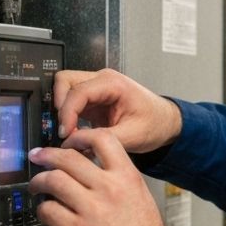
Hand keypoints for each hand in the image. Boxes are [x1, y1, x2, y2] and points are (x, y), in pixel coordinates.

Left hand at [29, 128, 173, 225]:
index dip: (80, 137)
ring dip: (39, 181)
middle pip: (68, 157)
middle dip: (47, 155)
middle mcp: (109, 189)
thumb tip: (94, 176)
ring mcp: (91, 210)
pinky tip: (46, 213)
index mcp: (128, 178)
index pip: (102, 139)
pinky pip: (49, 211)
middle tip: (39, 157)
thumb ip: (118, 184)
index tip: (69, 142)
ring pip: (53, 180)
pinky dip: (43, 210)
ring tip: (36, 185)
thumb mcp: (141, 200)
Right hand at [54, 68, 182, 152]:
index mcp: (114, 84)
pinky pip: (71, 103)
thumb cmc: (155, 123)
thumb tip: (75, 144)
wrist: (166, 123)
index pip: (78, 91)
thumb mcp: (132, 136)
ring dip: (63, 111)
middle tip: (64, 129)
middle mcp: (103, 81)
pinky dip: (68, 117)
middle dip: (59, 106)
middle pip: (64, 81)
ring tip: (70, 133)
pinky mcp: (94, 100)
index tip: (66, 132)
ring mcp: (97, 89)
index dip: (67, 112)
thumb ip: (102, 139)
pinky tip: (75, 134)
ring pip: (65, 90)